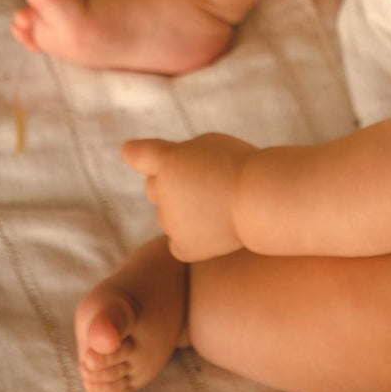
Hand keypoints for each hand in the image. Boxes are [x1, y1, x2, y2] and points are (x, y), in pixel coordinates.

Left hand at [123, 133, 254, 261]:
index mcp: (167, 161)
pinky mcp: (182, 247)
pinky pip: (176, 240)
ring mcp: (170, 223)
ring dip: (181, 208)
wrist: (260, 200)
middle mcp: (162, 192)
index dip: (134, 152)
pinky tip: (209, 227)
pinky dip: (188, 235)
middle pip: (154, 186)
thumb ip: (183, 156)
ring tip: (215, 204)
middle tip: (201, 181)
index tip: (130, 150)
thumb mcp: (210, 144)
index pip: (138, 155)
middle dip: (169, 182)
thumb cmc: (240, 166)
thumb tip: (170, 173)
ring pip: (166, 214)